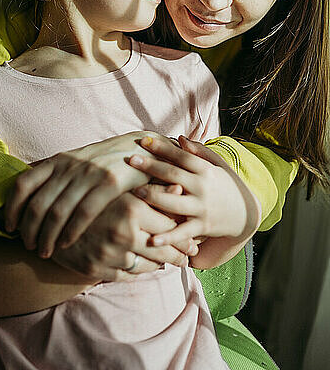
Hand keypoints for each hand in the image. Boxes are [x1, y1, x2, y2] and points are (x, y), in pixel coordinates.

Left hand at [4, 131, 168, 257]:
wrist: (141, 149)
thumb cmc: (105, 161)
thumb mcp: (76, 160)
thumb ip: (54, 174)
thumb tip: (24, 190)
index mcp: (59, 160)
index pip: (24, 184)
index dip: (12, 208)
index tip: (10, 228)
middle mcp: (70, 165)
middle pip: (38, 203)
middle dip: (29, 231)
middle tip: (29, 247)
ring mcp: (90, 174)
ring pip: (58, 212)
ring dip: (48, 237)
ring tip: (45, 252)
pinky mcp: (110, 183)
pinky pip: (83, 213)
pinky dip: (71, 233)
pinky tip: (66, 245)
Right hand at [51, 192, 196, 280]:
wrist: (48, 215)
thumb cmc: (92, 193)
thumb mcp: (121, 185)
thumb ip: (152, 187)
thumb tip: (180, 188)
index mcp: (130, 207)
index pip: (170, 226)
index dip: (184, 233)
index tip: (192, 238)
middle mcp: (121, 231)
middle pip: (163, 249)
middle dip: (179, 254)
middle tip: (189, 254)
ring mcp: (108, 253)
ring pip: (148, 266)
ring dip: (162, 265)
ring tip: (173, 261)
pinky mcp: (96, 268)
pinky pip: (128, 276)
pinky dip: (140, 272)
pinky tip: (146, 265)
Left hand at [129, 135, 261, 266]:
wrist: (246, 214)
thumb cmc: (226, 185)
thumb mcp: (218, 165)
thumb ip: (199, 151)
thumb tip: (180, 138)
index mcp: (205, 170)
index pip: (181, 156)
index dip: (163, 148)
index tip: (144, 141)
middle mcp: (203, 187)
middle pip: (174, 175)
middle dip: (151, 167)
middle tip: (130, 160)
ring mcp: (201, 208)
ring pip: (174, 202)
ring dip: (154, 197)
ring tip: (135, 191)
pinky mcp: (201, 227)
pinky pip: (183, 232)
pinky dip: (168, 238)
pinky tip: (152, 240)